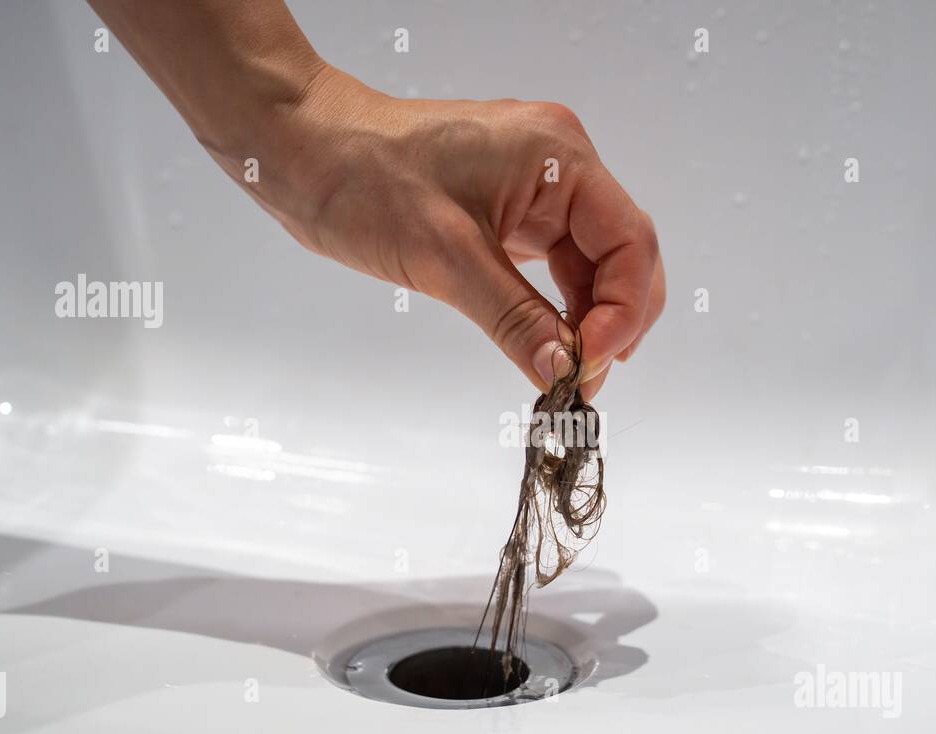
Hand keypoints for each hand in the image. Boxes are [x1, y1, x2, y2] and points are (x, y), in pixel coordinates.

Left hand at [254, 69, 665, 398]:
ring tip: (566, 376)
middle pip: (623, 255)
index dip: (624, 311)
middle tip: (583, 382)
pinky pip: (555, 265)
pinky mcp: (512, 209)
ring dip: (587, 322)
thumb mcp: (447, 258)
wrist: (304, 148)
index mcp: (560, 157)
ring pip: (592, 267)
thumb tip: (566, 373)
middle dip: (614, 321)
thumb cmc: (366, 182)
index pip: (630, 242)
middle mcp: (562, 165)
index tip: (589, 365)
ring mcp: (538, 187)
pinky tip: (548, 346)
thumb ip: (516, 318)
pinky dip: (557, 309)